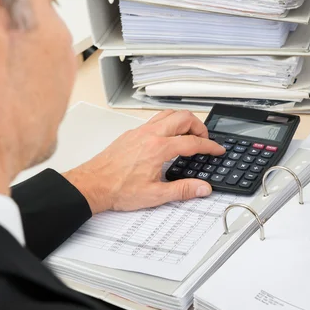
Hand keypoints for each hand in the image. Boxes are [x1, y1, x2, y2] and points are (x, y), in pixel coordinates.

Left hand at [62, 110, 225, 214]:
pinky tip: (167, 137)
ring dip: (183, 121)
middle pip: (183, 118)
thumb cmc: (117, 189)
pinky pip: (154, 120)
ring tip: (190, 133)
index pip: (193, 142)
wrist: (92, 185)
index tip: (217, 150)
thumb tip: (202, 188)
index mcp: (159, 148)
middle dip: (199, 126)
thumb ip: (183, 190)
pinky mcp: (131, 134)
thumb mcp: (155, 195)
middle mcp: (150, 135)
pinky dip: (168, 123)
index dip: (209, 146)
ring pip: (168, 114)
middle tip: (205, 139)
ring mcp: (139, 132)